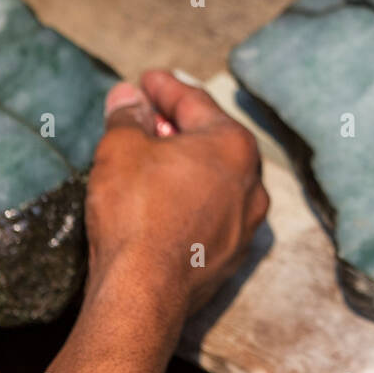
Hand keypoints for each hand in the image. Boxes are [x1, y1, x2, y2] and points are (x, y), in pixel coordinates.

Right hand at [14, 70, 268, 372]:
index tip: (147, 79)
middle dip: (177, 123)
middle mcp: (251, 181)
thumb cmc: (135, 212)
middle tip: (148, 113)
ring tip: (152, 156)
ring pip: (214, 179)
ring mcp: (247, 222)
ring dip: (184, 163)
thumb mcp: (121, 149)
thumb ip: (129, 116)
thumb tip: (129, 97)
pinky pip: (211, 213)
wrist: (145, 293)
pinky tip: (163, 201)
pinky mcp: (232, 254)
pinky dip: (189, 198)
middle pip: (211, 139)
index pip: (195, 102)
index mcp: (233, 145)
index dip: (165, 87)